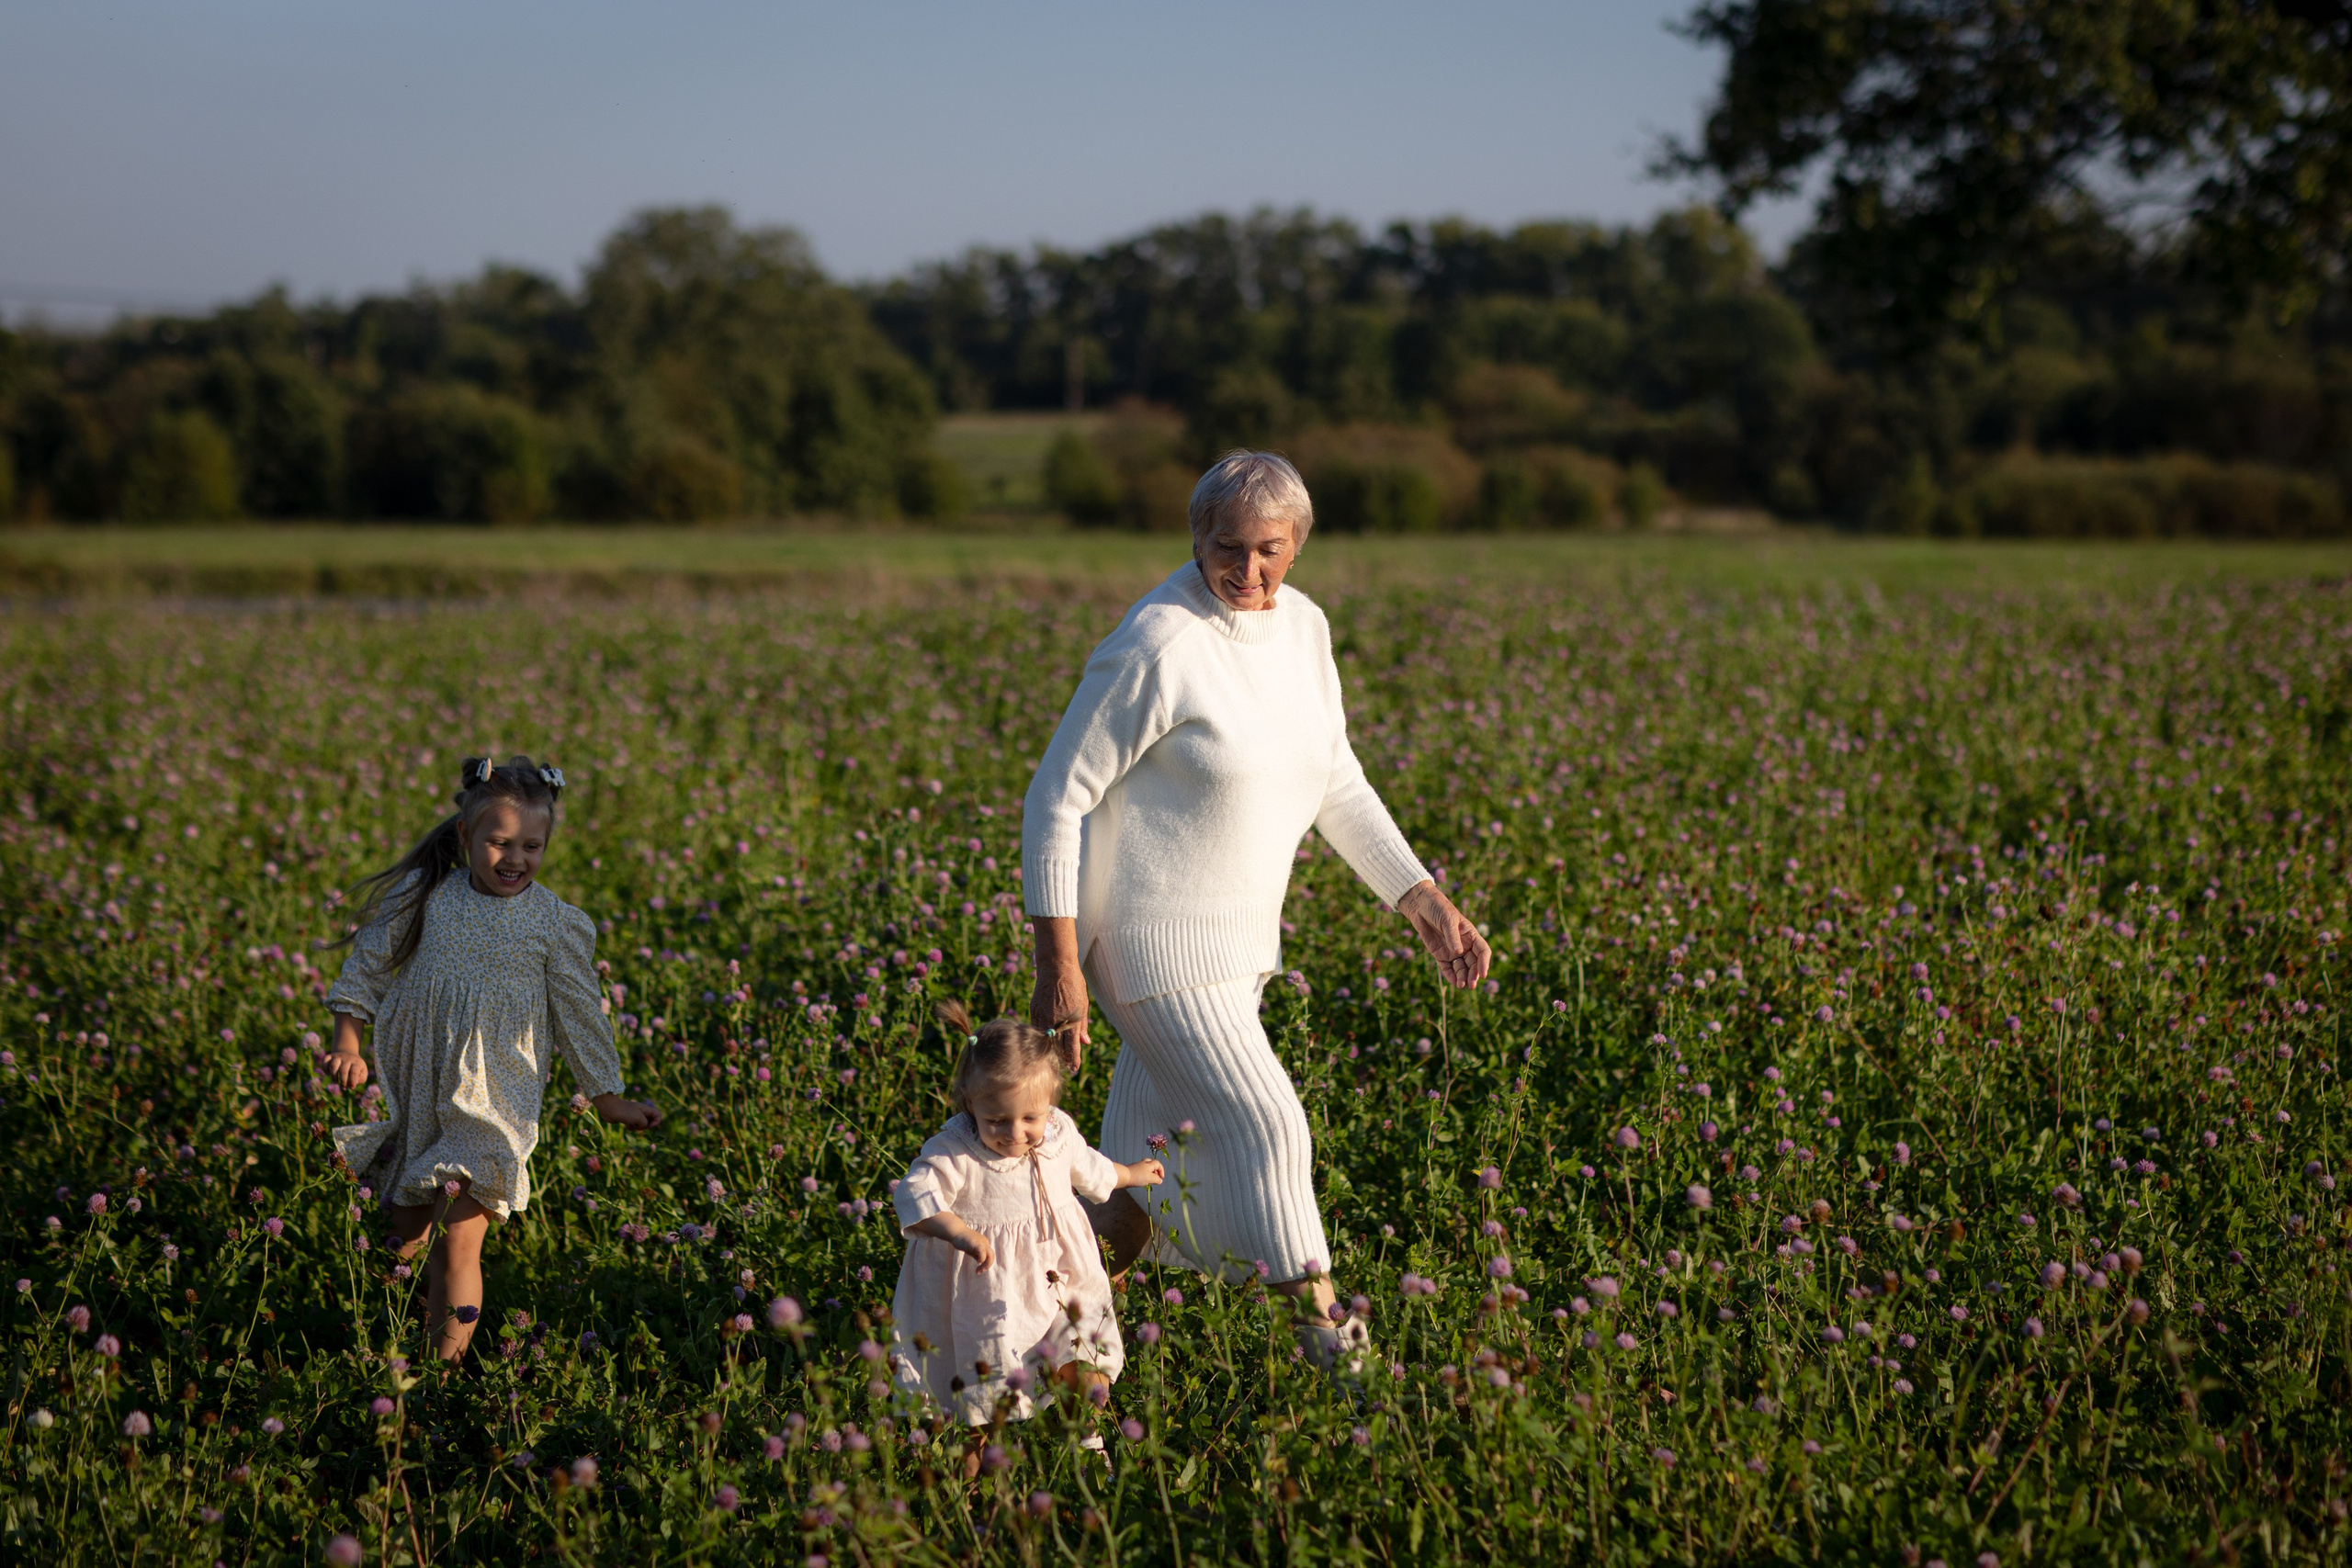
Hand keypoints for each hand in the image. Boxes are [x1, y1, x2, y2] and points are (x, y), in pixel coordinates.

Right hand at [326, 1048, 368, 1090]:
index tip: (352, 1087)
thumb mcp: (363, 1072)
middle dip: (343, 1080)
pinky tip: (328, 1074)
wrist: (348, 1053)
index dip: (352, 1080)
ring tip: (335, 1082)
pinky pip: (325, 1061)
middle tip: (343, 1087)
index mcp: (356, 1062)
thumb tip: (355, 1082)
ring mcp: (337, 1057)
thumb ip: (361, 1078)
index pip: (354, 1071)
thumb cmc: (356, 1067)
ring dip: (333, 1076)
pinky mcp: (329, 1056)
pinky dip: (325, 1068)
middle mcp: (347, 1058)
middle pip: (343, 1070)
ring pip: (333, 1065)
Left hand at [593, 1093, 663, 1130]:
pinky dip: (632, 1128)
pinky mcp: (628, 1119)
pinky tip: (627, 1126)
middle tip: (640, 1126)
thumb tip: (643, 1127)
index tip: (650, 1126)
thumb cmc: (625, 1112)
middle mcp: (641, 1112)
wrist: (610, 1109)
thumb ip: (645, 1124)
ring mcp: (634, 1115)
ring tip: (632, 1125)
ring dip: (638, 1128)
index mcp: (646, 1109)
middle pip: (650, 1121)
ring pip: (642, 1125)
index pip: (658, 1115)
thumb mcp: (639, 1118)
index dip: (656, 1122)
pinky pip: (634, 1126)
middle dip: (646, 1126)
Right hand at [954, 1229, 995, 1271]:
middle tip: (980, 1271)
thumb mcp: (972, 1249)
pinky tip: (977, 1262)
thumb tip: (980, 1263)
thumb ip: (977, 1255)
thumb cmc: (962, 1240)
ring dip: (986, 1265)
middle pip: (992, 1256)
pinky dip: (982, 1259)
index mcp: (985, 1244)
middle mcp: (985, 1242)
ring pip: (990, 1255)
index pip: (990, 1256)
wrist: (956, 1231)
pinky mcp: (975, 1243)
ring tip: (979, 1270)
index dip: (986, 1265)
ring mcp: (981, 1242)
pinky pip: (982, 1252)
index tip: (978, 1270)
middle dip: (987, 1266)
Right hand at [1030, 916, 1090, 1068]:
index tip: (1074, 1069)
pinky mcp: (1033, 1010)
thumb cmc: (1073, 983)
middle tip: (1065, 1066)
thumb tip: (1086, 1042)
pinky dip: (1042, 1035)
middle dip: (1061, 1057)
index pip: (1072, 1046)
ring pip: (1045, 1038)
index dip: (1073, 1059)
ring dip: (1051, 1048)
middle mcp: (1055, 1019)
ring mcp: (1042, 1015)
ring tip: (1056, 1056)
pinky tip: (1046, 1039)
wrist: (1055, 966)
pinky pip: (1036, 1028)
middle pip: (1056, 1046)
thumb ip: (1083, 1025)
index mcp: (1071, 1019)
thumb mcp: (1083, 1004)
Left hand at [1122, 1159, 1164, 1187]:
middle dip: (1155, 1170)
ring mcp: (1137, 1166)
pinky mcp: (1133, 1170)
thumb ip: (1156, 1179)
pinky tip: (1142, 1181)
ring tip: (1149, 1180)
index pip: (1158, 1164)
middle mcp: (1143, 1163)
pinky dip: (1144, 1175)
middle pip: (1152, 1163)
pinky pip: (1141, 1171)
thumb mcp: (1149, 1178)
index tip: (1161, 1178)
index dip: (1161, 1170)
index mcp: (1148, 1164)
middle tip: (1155, 1177)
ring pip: (1146, 1167)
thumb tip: (1160, 1180)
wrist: (1123, 1177)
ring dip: (1150, 1173)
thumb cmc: (1137, 1177)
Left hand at [1398, 881, 1491, 989]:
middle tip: (1472, 985)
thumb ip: (1452, 936)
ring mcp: (1452, 951)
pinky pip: (1447, 968)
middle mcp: (1464, 945)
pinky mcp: (1440, 955)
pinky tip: (1454, 983)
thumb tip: (1458, 952)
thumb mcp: (1447, 920)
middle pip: (1473, 963)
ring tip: (1462, 986)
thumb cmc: (1438, 908)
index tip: (1483, 974)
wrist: (1421, 906)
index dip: (1484, 963)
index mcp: (1471, 935)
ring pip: (1461, 968)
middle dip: (1473, 974)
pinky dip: (1451, 976)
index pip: (1482, 951)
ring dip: (1463, 977)